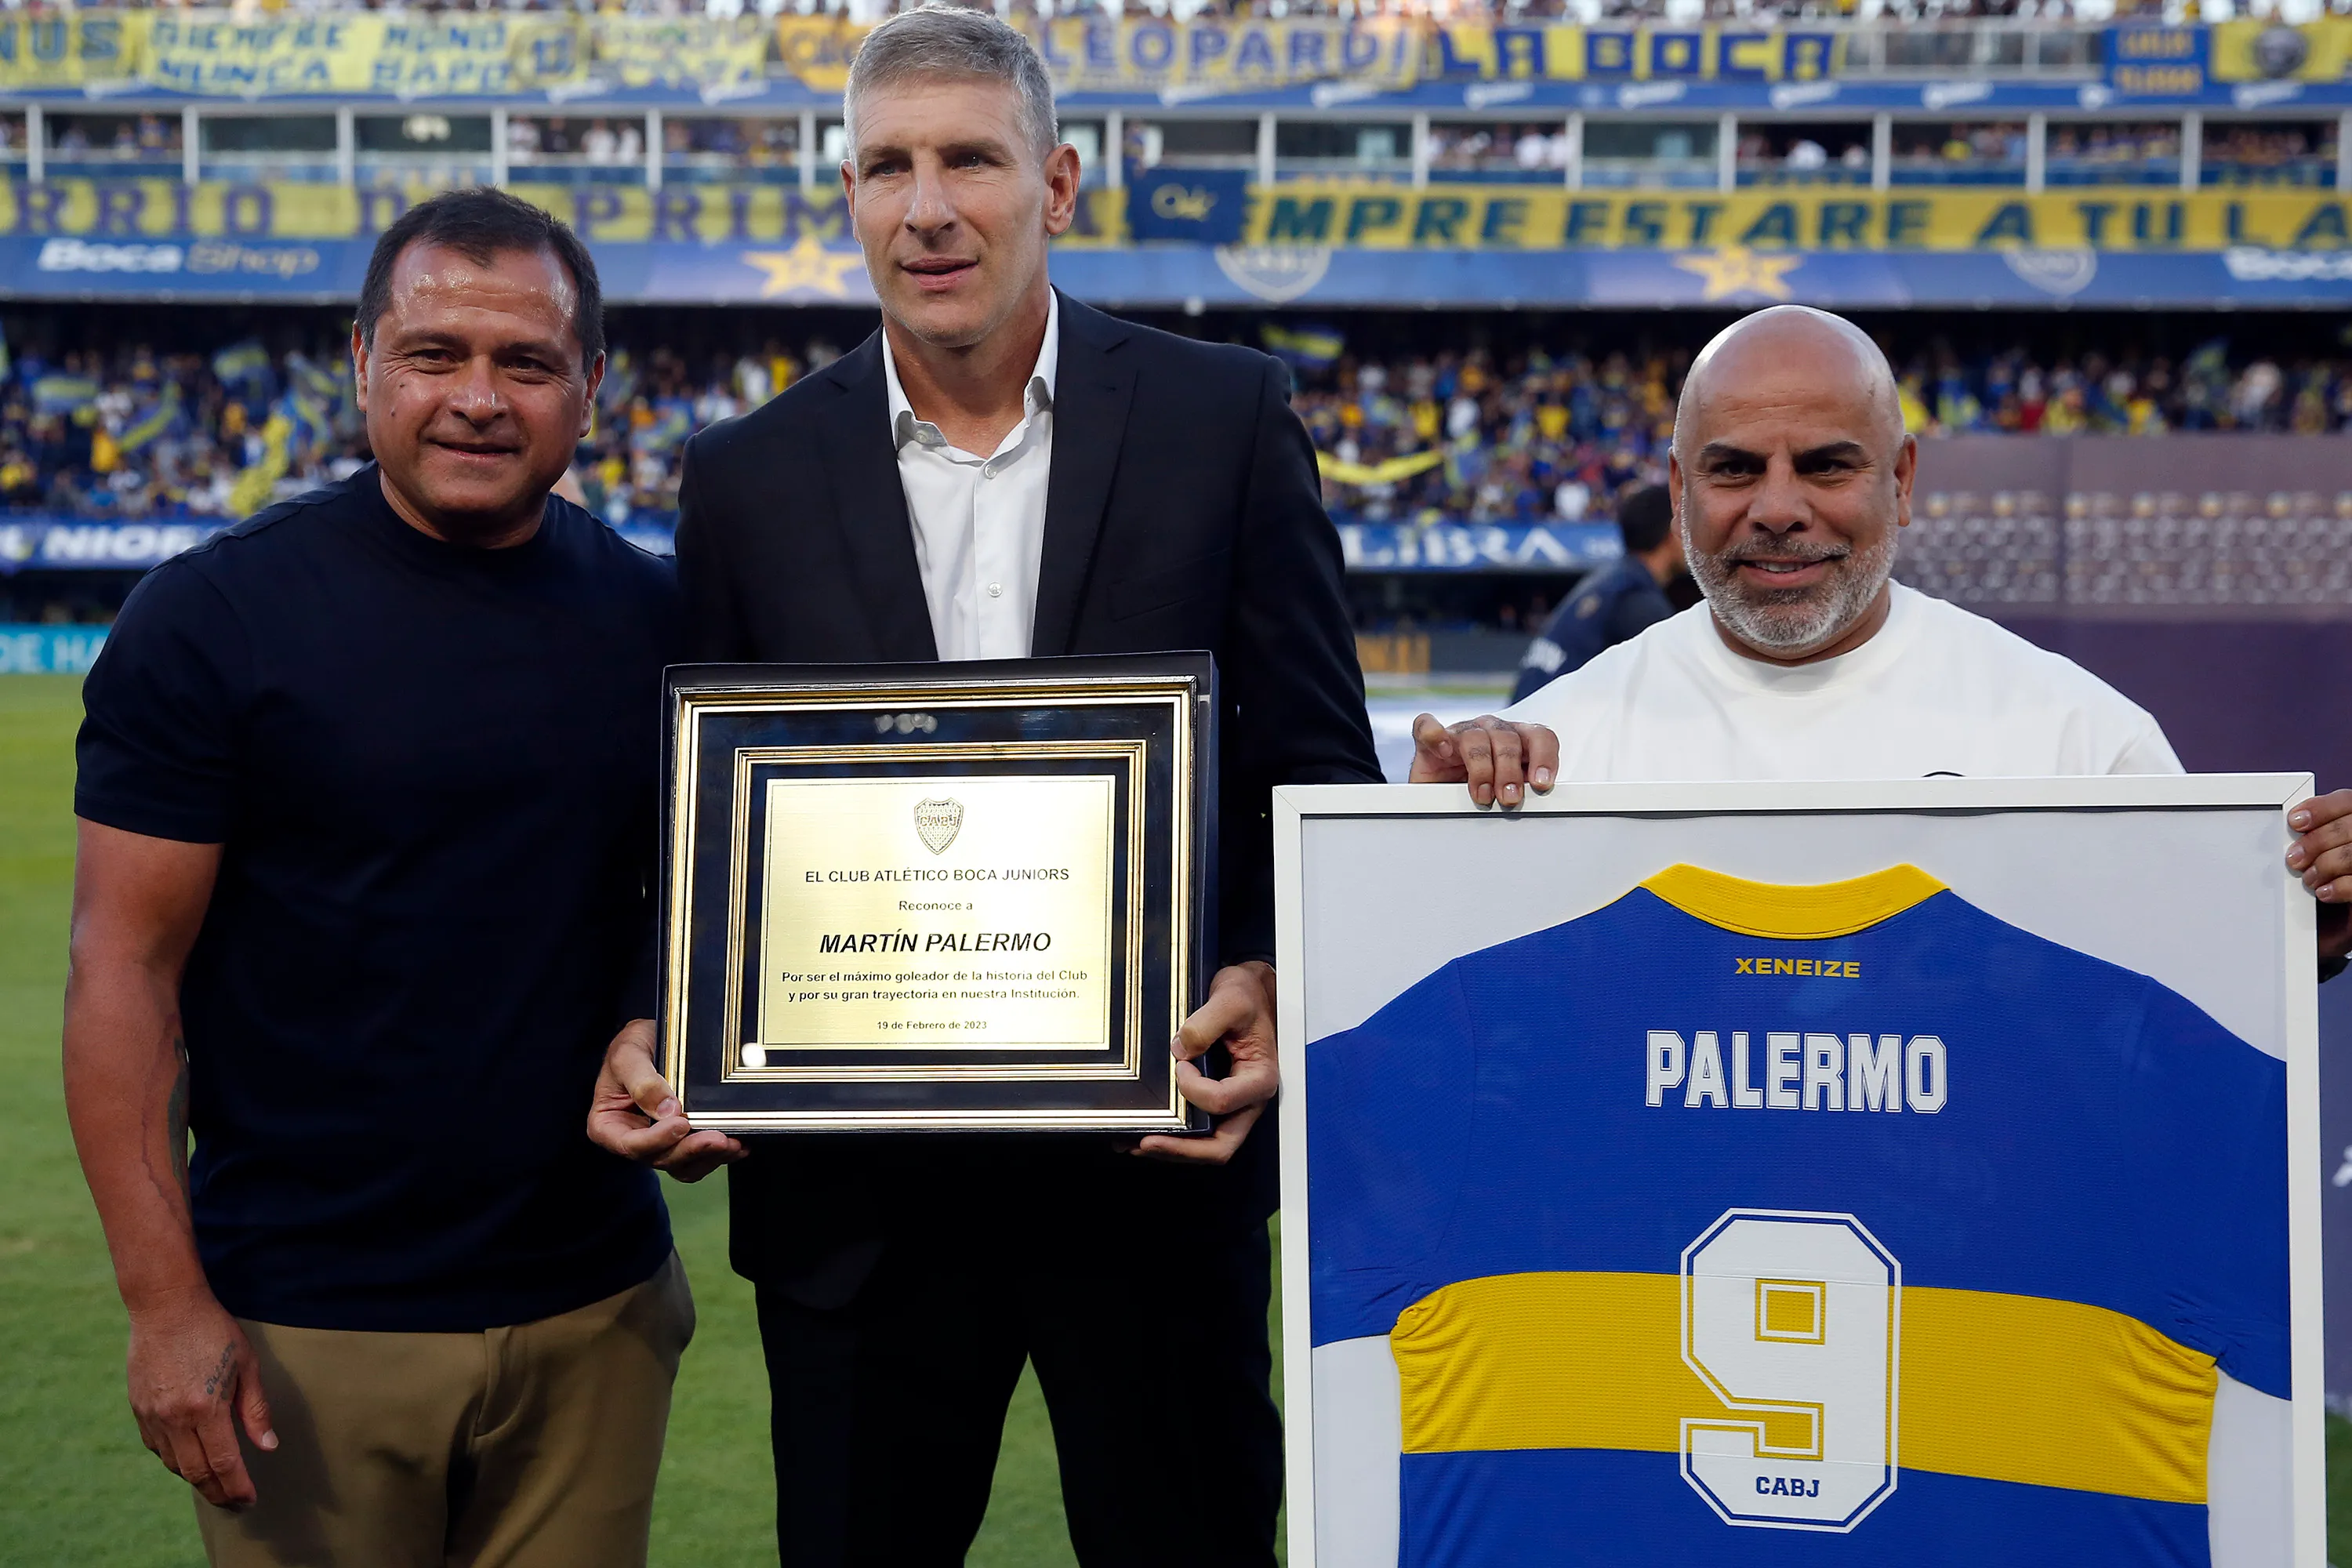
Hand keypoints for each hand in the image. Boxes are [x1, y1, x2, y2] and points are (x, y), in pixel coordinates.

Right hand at [126, 1287, 274, 1509]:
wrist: (166, 1307)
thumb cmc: (214, 1330)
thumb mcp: (246, 1365)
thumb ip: (255, 1409)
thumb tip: (267, 1446)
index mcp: (205, 1408)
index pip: (223, 1463)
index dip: (237, 1486)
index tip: (249, 1500)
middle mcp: (174, 1418)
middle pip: (196, 1472)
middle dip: (217, 1493)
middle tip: (234, 1503)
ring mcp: (152, 1415)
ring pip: (174, 1464)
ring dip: (196, 1479)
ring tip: (216, 1485)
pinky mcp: (138, 1409)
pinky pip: (156, 1447)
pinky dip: (175, 1460)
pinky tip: (190, 1459)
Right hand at [586, 1018, 746, 1181]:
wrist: (653, 1038)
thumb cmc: (633, 1045)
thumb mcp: (628, 1054)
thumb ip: (642, 1081)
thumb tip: (668, 1110)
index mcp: (608, 1126)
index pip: (631, 1145)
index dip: (657, 1140)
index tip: (681, 1124)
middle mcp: (632, 1140)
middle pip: (661, 1159)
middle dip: (691, 1151)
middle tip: (718, 1138)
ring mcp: (658, 1143)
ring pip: (683, 1165)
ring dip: (709, 1158)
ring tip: (733, 1144)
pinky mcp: (681, 1141)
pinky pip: (698, 1158)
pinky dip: (718, 1155)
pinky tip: (737, 1146)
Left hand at [1135, 961, 1277, 1165]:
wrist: (1251, 992)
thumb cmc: (1248, 996)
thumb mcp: (1231, 999)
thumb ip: (1205, 1023)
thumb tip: (1180, 1051)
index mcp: (1259, 1078)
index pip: (1223, 1101)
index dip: (1194, 1089)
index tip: (1180, 1064)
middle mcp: (1248, 1100)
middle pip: (1220, 1145)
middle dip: (1182, 1149)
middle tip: (1146, 1142)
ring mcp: (1233, 1105)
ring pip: (1207, 1145)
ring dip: (1172, 1150)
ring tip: (1134, 1143)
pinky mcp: (1217, 1102)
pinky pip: (1198, 1130)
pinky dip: (1173, 1138)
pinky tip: (1144, 1132)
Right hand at [1409, 712, 1559, 805]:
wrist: (1440, 802)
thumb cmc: (1478, 796)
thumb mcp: (1508, 793)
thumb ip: (1524, 791)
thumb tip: (1539, 806)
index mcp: (1517, 740)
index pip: (1539, 736)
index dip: (1544, 758)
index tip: (1541, 783)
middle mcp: (1491, 731)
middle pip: (1508, 739)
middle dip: (1510, 771)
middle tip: (1510, 798)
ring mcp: (1460, 733)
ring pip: (1475, 737)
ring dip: (1481, 768)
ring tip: (1482, 795)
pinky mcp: (1428, 742)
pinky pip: (1427, 726)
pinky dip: (1435, 735)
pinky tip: (1443, 751)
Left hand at [2288, 790, 2351, 964]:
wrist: (2331, 926)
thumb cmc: (2327, 885)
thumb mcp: (2318, 856)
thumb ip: (2314, 837)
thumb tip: (2292, 824)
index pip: (2346, 801)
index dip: (2321, 808)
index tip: (2295, 822)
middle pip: (2349, 827)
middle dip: (2316, 842)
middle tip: (2293, 859)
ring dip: (2325, 865)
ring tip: (2309, 879)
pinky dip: (2340, 887)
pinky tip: (2324, 893)